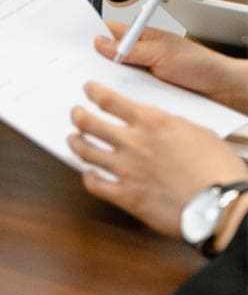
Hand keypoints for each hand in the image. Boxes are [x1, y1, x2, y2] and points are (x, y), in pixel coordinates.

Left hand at [68, 81, 246, 239]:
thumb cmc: (216, 169)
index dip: (94, 93)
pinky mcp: (128, 197)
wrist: (221, 205)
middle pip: (90, 123)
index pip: (110, 101)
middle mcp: (133, 143)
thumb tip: (157, 126)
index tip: (88, 90)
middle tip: (76, 114)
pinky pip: (96, 185)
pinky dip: (89, 178)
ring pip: (87, 152)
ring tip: (74, 140)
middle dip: (78, 116)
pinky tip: (89, 175)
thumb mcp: (195, 131)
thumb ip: (168, 125)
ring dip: (76, 143)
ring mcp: (127, 170)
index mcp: (151, 122)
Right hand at [94, 22, 247, 112]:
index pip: (109, 32)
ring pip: (117, 78)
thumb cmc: (199, 64)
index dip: (91, 35)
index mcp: (141, 37)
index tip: (73, 43)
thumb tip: (102, 43)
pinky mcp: (147, 94)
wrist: (221, 90)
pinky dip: (123, 97)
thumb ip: (132, 49)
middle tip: (80, 69)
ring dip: (110, 82)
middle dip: (95, 62)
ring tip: (95, 87)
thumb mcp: (162, 53)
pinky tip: (116, 101)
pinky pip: (129, 94)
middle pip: (108, 57)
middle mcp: (140, 56)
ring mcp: (143, 75)